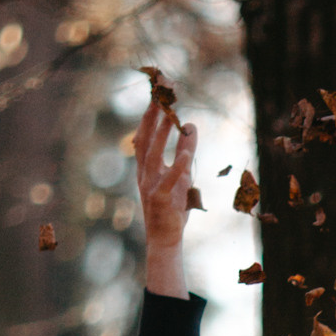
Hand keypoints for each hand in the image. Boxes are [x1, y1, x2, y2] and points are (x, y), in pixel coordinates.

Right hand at [134, 85, 196, 297]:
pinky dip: (178, 166)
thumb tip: (191, 127)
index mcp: (146, 168)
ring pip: (153, 156)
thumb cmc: (172, 209)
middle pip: (144, 140)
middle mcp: (144, 174)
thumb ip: (186, 152)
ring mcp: (150, 187)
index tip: (158, 96)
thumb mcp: (182, 177)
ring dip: (161, 135)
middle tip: (159, 96)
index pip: (145, 136)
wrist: (165, 240)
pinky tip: (187, 153)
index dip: (150, 115)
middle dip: (151, 117)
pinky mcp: (161, 200)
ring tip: (169, 117)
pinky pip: (170, 180)